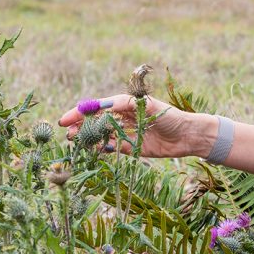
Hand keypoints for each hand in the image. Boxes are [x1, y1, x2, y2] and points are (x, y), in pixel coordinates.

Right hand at [58, 94, 216, 158]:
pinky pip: (112, 148)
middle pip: (96, 121)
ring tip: (75, 141)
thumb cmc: (169, 116)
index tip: (65, 119)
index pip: (98, 107)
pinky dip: (102, 148)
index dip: (80, 112)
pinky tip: (94, 149)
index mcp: (125, 105)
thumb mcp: (147, 106)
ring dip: (88, 138)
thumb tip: (104, 104)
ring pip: (101, 135)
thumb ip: (126, 104)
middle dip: (81, 126)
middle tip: (68, 134)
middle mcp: (123, 118)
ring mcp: (126, 132)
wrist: (187, 136)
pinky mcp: (131, 147)